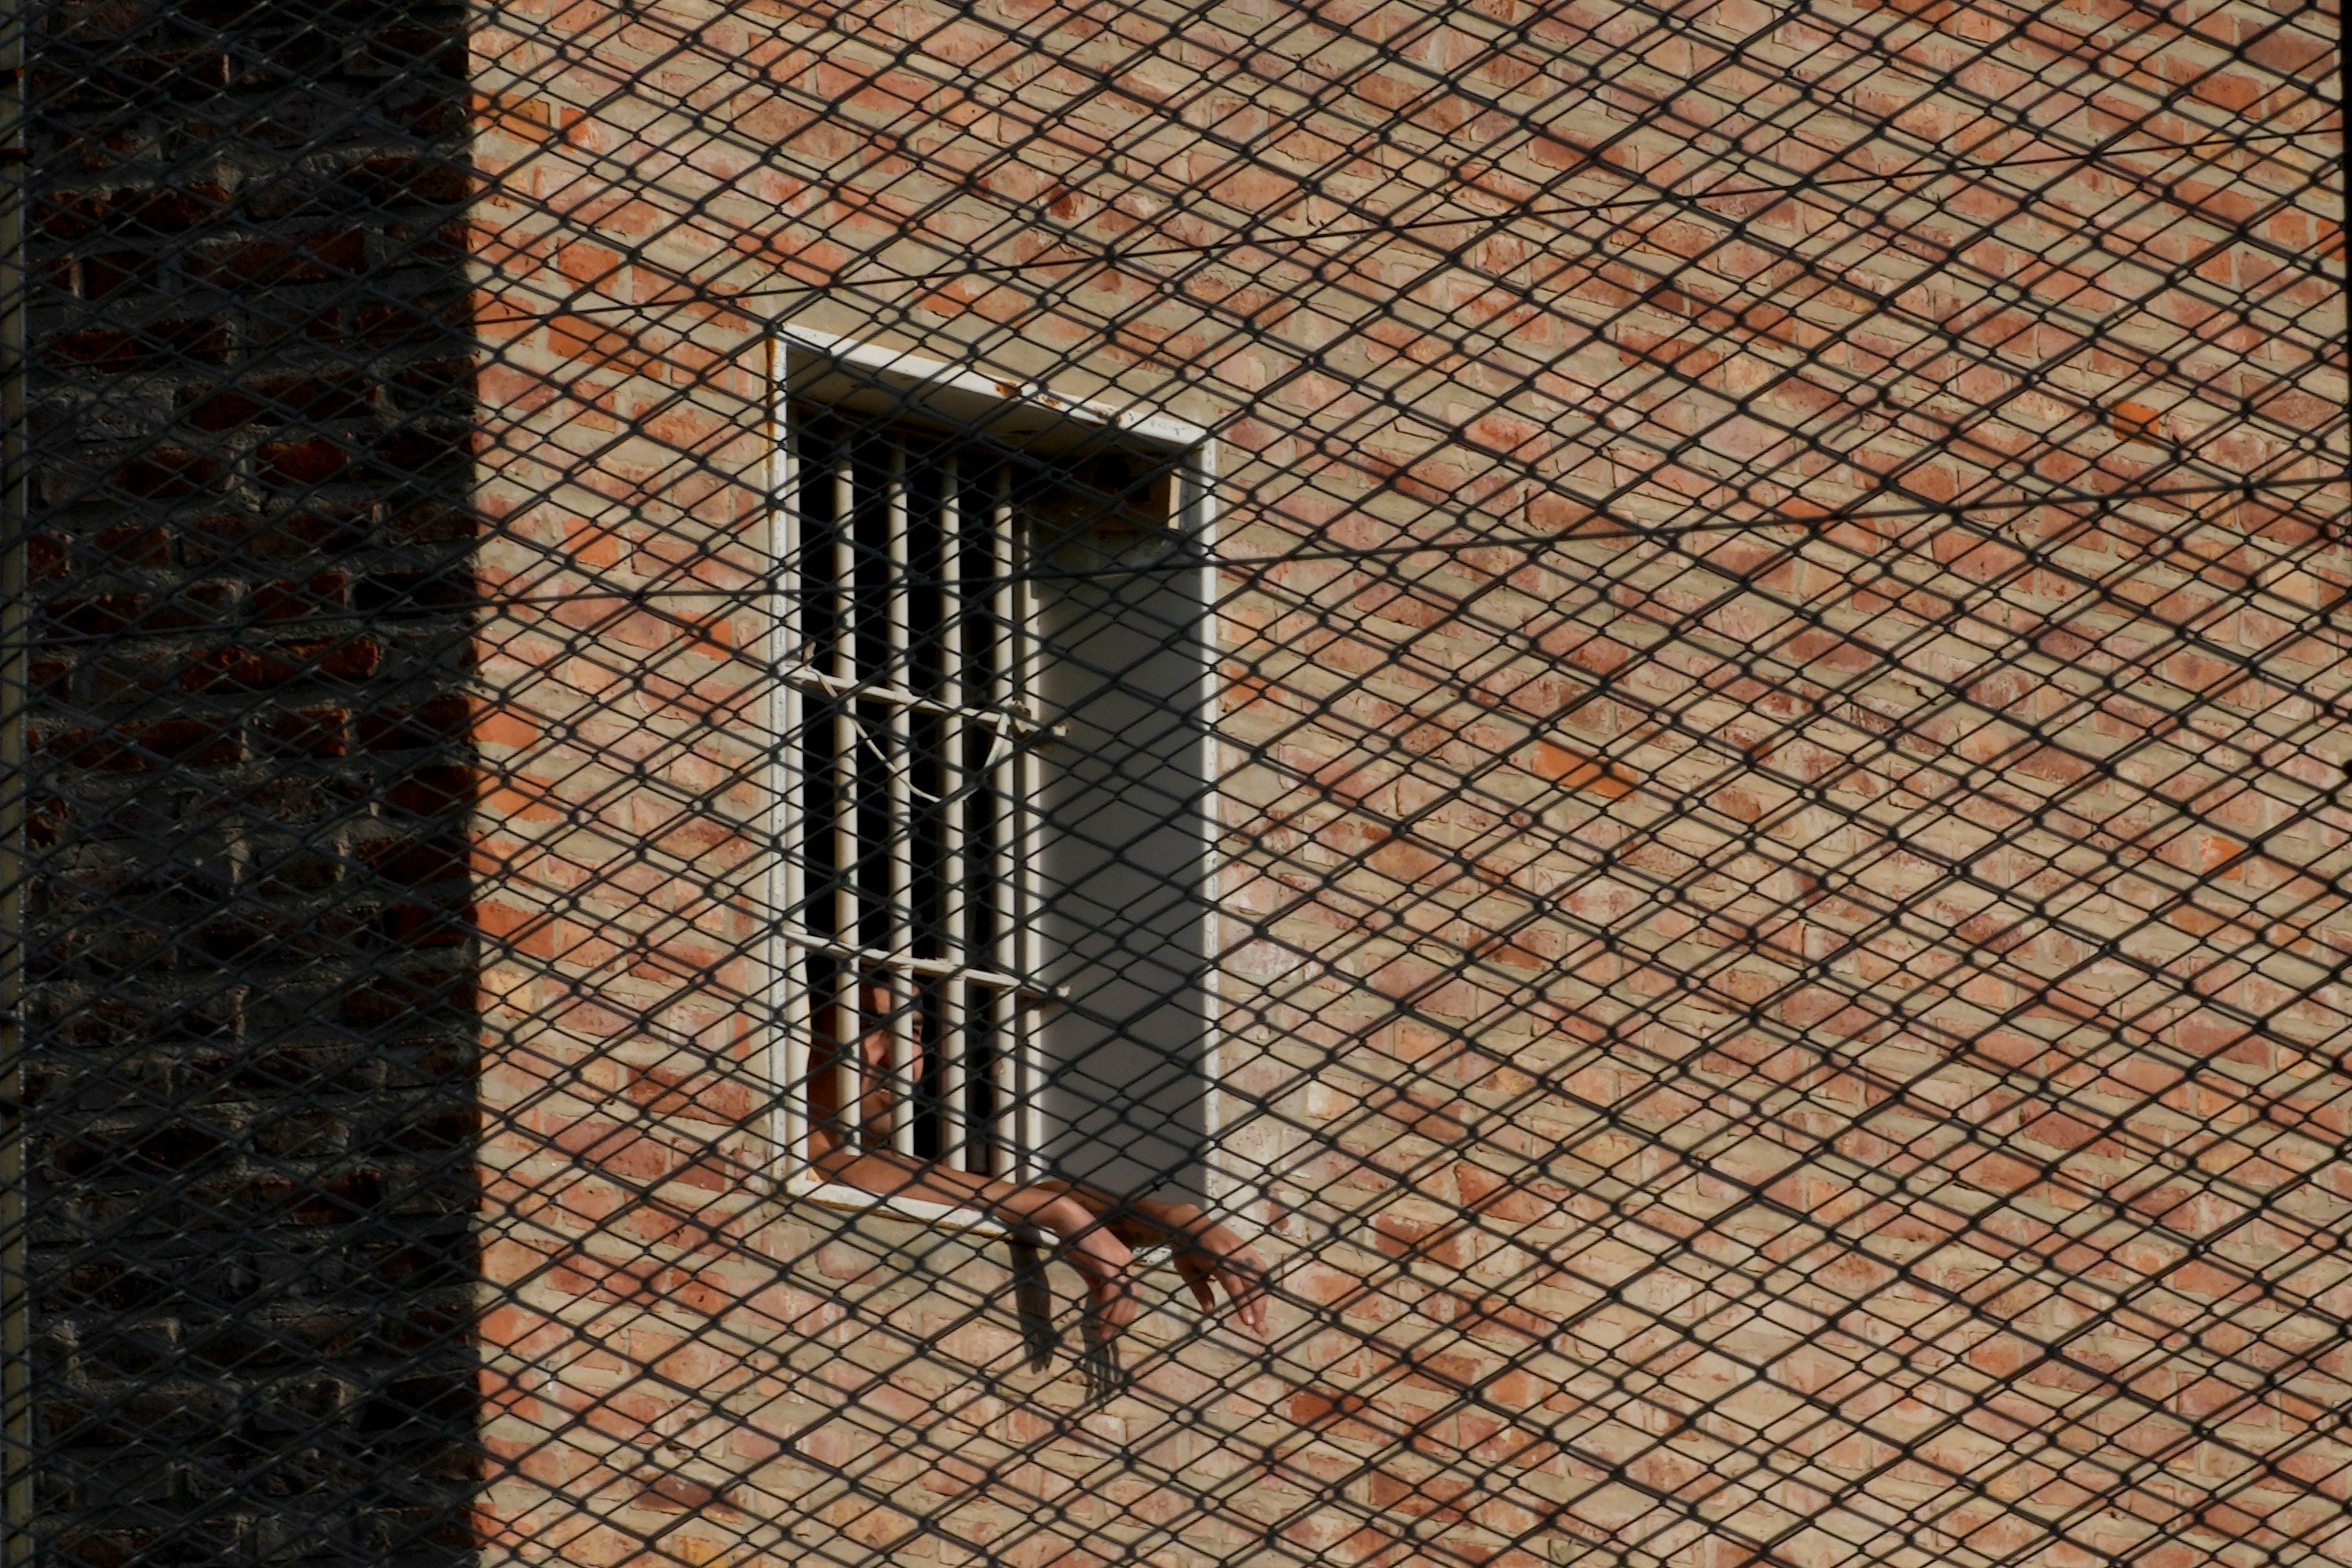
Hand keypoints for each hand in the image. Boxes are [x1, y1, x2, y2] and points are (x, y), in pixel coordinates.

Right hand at [1037, 1197, 1139, 1336]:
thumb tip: (1102, 1305)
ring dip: (1115, 1318)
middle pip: (1133, 1296)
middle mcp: (1127, 1261)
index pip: (1132, 1291)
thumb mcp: (1089, 1267)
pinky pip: (1112, 1292)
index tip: (1115, 1325)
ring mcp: (1119, 1261)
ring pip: (1124, 1297)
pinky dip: (1107, 1308)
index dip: (1126, 1310)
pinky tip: (1099, 1319)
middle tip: (1111, 1334)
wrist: (1068, 1220)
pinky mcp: (1108, 1262)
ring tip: (1104, 1333)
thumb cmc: (1076, 1241)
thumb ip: (1098, 1284)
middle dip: (1123, 1318)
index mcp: (1124, 1261)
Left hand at [1135, 1200, 1268, 1336]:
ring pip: (1260, 1276)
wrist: (1189, 1222)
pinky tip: (1262, 1299)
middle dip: (1257, 1306)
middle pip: (1252, 1282)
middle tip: (1259, 1329)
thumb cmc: (1185, 1249)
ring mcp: (1242, 1248)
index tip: (1248, 1322)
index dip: (1242, 1303)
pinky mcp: (1247, 1247)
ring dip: (1262, 1298)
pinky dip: (1263, 1284)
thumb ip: (1199, 1290)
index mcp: (1216, 1257)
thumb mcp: (1185, 1270)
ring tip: (1260, 1318)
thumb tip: (1210, 1312)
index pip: (1233, 1283)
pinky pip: (1260, 1267)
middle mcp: (1233, 1251)